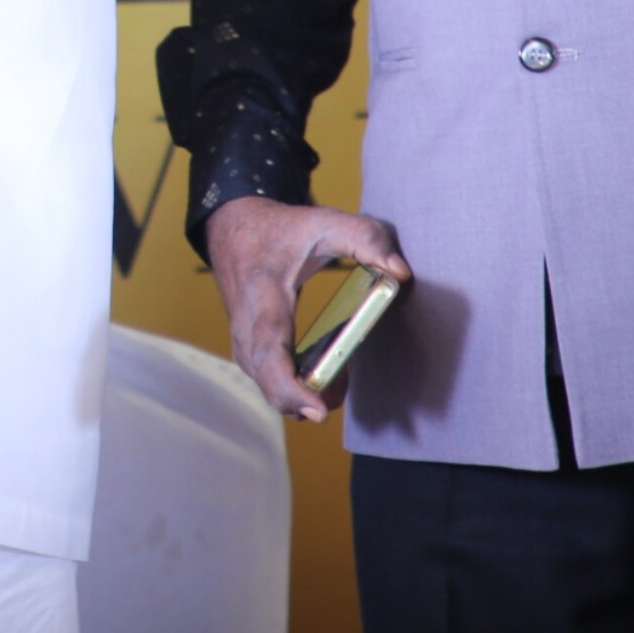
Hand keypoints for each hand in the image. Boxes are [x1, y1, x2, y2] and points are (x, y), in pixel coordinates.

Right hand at [203, 194, 412, 421]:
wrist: (233, 225)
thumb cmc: (280, 228)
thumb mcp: (325, 221)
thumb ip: (367, 240)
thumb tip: (400, 274)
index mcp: (263, 292)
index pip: (268, 348)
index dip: (289, 386)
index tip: (318, 410)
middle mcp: (246, 322)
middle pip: (265, 379)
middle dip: (300, 402)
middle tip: (334, 402)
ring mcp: (243, 337)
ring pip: (265, 384)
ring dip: (300, 395)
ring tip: (339, 380)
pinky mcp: (247, 344)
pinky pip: (266, 377)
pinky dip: (293, 386)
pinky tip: (324, 375)